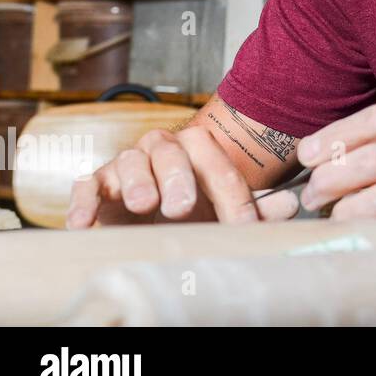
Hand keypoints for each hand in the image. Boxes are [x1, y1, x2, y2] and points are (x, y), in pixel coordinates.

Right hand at [67, 125, 299, 228]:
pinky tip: (83, 223)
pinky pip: (86, 184)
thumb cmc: (192, 210)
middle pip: (171, 150)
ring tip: (145, 205)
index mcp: (198, 150)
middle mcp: (162, 150)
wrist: (146, 218)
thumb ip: (255, 207)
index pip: (220, 167)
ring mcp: (127, 164)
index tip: (243, 226)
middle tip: (184, 207)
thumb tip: (292, 204)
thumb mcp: (222, 211)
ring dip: (137, 181)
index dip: (234, 197)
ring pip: (129, 160)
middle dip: (179, 177)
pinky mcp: (96, 184)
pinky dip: (83, 201)